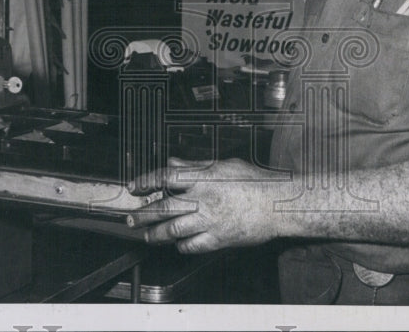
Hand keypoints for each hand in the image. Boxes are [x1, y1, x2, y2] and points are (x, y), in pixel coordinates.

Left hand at [128, 157, 292, 253]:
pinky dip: (181, 245)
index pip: (165, 177)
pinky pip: (191, 245)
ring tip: (147, 235)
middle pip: (163, 207)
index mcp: (203, 178)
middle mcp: (202, 199)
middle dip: (142, 215)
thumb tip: (174, 162)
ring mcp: (208, 221)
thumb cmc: (254, 181)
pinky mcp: (217, 239)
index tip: (135, 188)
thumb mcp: (223, 165)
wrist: (277, 204)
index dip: (146, 182)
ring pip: (172, 230)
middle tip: (131, 219)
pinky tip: (177, 244)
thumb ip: (195, 165)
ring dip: (155, 233)